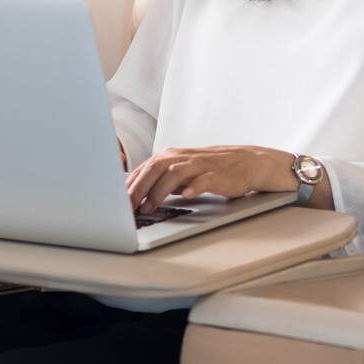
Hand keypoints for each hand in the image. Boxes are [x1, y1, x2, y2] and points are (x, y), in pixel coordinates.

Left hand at [126, 145, 297, 213]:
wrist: (247, 162)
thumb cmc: (210, 169)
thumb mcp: (182, 172)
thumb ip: (160, 180)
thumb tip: (134, 194)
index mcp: (172, 156)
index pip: (145, 168)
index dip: (130, 185)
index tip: (116, 202)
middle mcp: (183, 157)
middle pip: (155, 168)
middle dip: (138, 188)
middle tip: (127, 206)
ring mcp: (201, 165)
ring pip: (175, 173)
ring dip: (159, 191)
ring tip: (149, 206)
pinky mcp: (218, 175)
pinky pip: (204, 179)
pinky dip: (194, 187)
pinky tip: (186, 195)